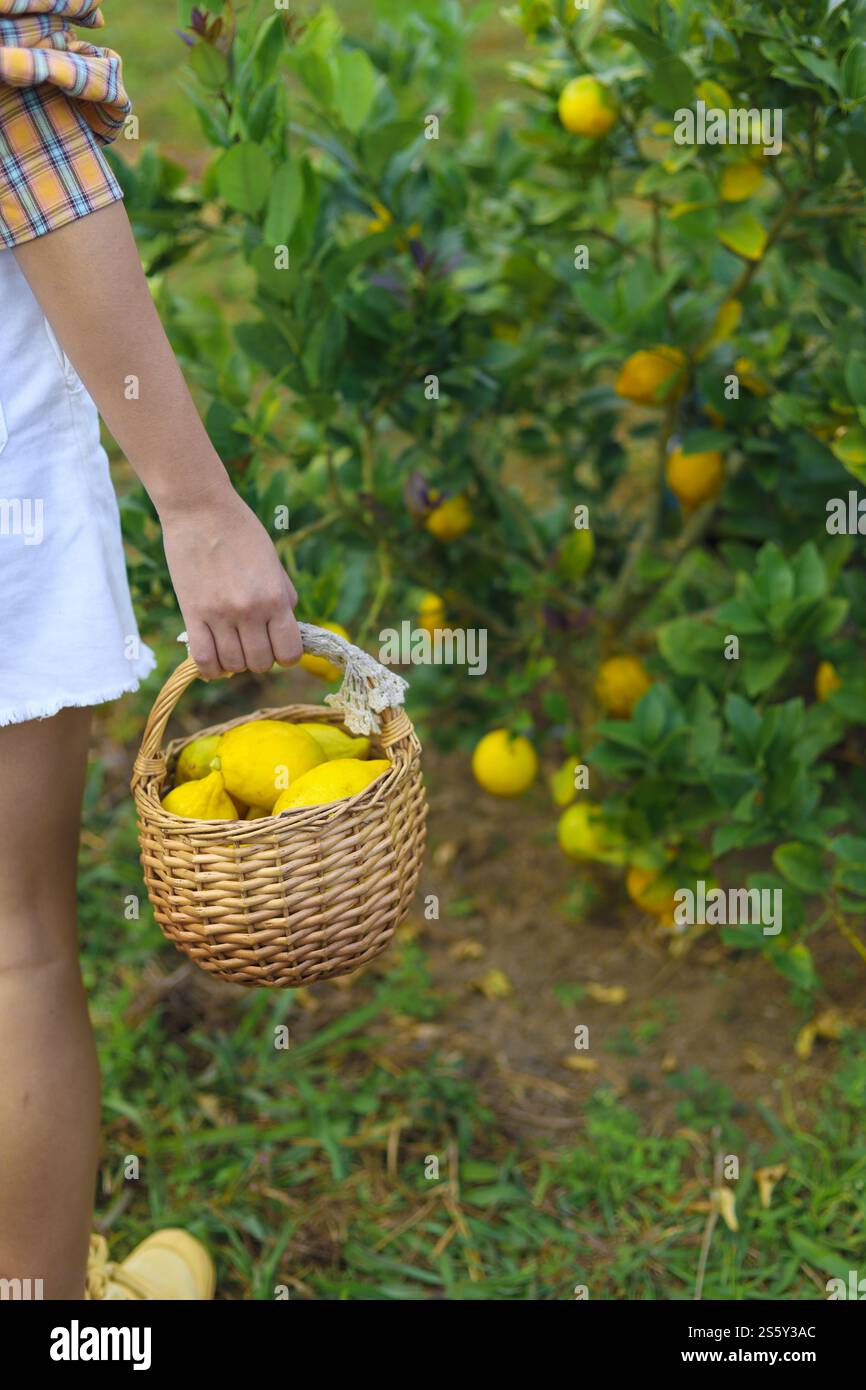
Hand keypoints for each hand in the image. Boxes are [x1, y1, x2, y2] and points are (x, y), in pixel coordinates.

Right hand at [160, 481, 302, 679]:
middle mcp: (251, 611)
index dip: (286, 656)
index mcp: (276, 598)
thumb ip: (284, 597)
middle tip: (252, 643)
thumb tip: (288, 628)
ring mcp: (220, 614)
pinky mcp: (192, 613)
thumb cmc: (241, 531)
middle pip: (261, 663)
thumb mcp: (273, 562)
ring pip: (234, 665)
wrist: (201, 509)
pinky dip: (210, 669)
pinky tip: (214, 662)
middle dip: (260, 659)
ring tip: (232, 646)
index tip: (278, 647)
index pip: (289, 653)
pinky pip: (203, 659)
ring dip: (235, 663)